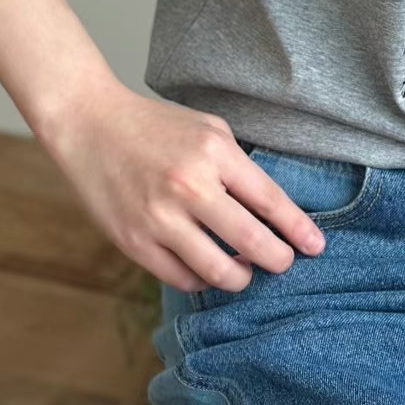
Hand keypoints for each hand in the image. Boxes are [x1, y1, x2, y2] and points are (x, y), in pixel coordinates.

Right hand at [42, 77, 325, 293]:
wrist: (89, 125)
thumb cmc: (155, 126)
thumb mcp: (209, 130)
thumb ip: (240, 167)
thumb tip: (274, 210)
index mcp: (215, 153)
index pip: (271, 201)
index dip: (299, 230)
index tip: (316, 246)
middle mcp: (189, 187)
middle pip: (252, 242)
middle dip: (279, 260)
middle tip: (285, 263)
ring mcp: (159, 218)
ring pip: (219, 271)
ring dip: (242, 277)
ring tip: (246, 270)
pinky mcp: (133, 242)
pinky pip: (182, 278)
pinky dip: (203, 279)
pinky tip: (208, 267)